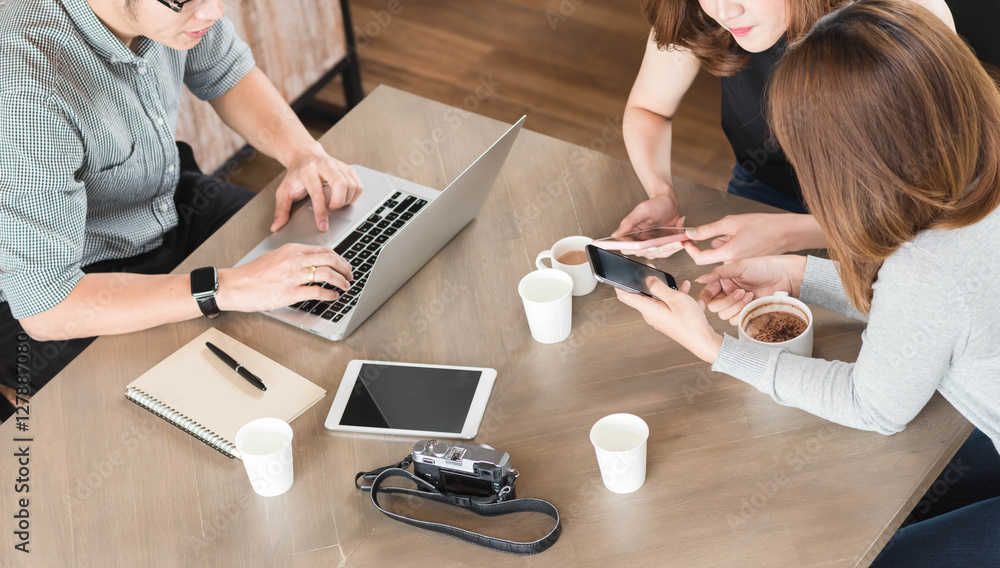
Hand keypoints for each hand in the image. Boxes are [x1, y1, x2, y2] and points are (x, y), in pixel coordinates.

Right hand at [215, 243, 353, 311]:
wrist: (235, 285)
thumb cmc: (253, 274)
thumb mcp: (276, 257)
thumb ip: (294, 258)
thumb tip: (314, 263)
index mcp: (291, 250)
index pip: (323, 250)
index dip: (339, 258)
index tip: (344, 265)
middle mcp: (294, 260)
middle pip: (330, 259)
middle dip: (345, 268)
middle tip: (350, 275)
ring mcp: (292, 276)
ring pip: (326, 274)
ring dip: (341, 281)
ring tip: (345, 286)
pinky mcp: (289, 292)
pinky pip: (317, 291)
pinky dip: (330, 294)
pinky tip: (333, 296)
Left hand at [271, 149, 363, 231]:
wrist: (304, 156)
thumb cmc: (296, 175)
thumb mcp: (284, 191)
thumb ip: (281, 210)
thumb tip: (276, 227)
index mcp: (308, 171)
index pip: (318, 193)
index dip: (321, 212)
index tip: (323, 226)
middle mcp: (325, 165)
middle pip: (341, 185)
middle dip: (338, 202)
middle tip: (331, 208)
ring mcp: (338, 165)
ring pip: (352, 186)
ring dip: (346, 200)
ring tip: (335, 203)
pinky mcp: (348, 168)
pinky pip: (358, 185)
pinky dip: (353, 196)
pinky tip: (343, 198)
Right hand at [614, 193, 683, 258]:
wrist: (670, 202)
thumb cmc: (655, 204)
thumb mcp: (641, 211)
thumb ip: (628, 222)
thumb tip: (616, 234)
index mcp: (632, 233)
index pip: (627, 247)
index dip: (635, 248)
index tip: (644, 245)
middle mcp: (641, 240)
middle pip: (642, 253)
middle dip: (653, 249)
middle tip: (662, 243)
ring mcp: (652, 243)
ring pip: (656, 254)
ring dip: (666, 249)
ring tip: (674, 241)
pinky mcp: (663, 245)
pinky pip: (666, 252)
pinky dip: (673, 248)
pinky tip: (679, 241)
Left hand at [615, 277, 723, 363]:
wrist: (703, 341)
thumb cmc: (691, 323)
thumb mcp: (675, 299)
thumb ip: (659, 287)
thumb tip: (647, 279)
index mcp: (648, 309)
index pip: (625, 296)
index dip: (619, 283)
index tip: (619, 272)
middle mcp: (650, 315)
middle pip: (641, 294)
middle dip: (645, 280)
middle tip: (651, 269)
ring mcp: (659, 318)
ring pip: (656, 298)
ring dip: (663, 287)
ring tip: (674, 280)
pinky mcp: (667, 320)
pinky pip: (665, 304)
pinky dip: (672, 295)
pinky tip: (683, 288)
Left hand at [682, 213, 814, 264]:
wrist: (786, 233)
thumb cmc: (762, 225)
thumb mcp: (731, 222)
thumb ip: (708, 230)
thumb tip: (690, 233)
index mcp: (728, 254)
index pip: (700, 258)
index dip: (690, 249)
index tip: (686, 240)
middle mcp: (733, 264)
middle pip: (711, 255)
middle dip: (713, 241)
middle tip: (724, 229)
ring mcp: (740, 266)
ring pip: (721, 254)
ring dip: (724, 242)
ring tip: (740, 232)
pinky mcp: (745, 265)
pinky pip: (731, 256)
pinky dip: (732, 246)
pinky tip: (744, 238)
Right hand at [695, 255, 806, 324]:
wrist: (784, 276)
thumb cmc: (764, 267)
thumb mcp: (739, 266)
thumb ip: (717, 273)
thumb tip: (699, 279)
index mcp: (723, 281)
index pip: (708, 293)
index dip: (704, 299)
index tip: (703, 303)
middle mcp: (728, 294)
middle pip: (715, 307)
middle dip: (727, 301)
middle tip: (741, 291)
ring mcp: (737, 304)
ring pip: (725, 315)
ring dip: (736, 306)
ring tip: (750, 295)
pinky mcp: (747, 312)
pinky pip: (737, 320)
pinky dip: (743, 313)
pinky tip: (753, 302)